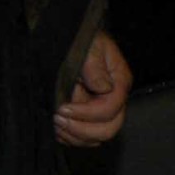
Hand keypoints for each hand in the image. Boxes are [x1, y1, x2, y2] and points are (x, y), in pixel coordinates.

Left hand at [53, 30, 133, 147]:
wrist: (66, 36)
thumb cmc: (78, 39)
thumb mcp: (89, 46)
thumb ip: (95, 66)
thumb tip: (103, 88)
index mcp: (119, 82)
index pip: (110, 109)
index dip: (88, 113)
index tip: (63, 107)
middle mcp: (113, 99)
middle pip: (108, 128)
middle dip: (82, 129)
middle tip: (59, 119)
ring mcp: (100, 110)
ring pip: (96, 137)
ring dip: (74, 135)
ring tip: (55, 122)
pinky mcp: (87, 117)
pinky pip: (84, 138)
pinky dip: (70, 137)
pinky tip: (57, 126)